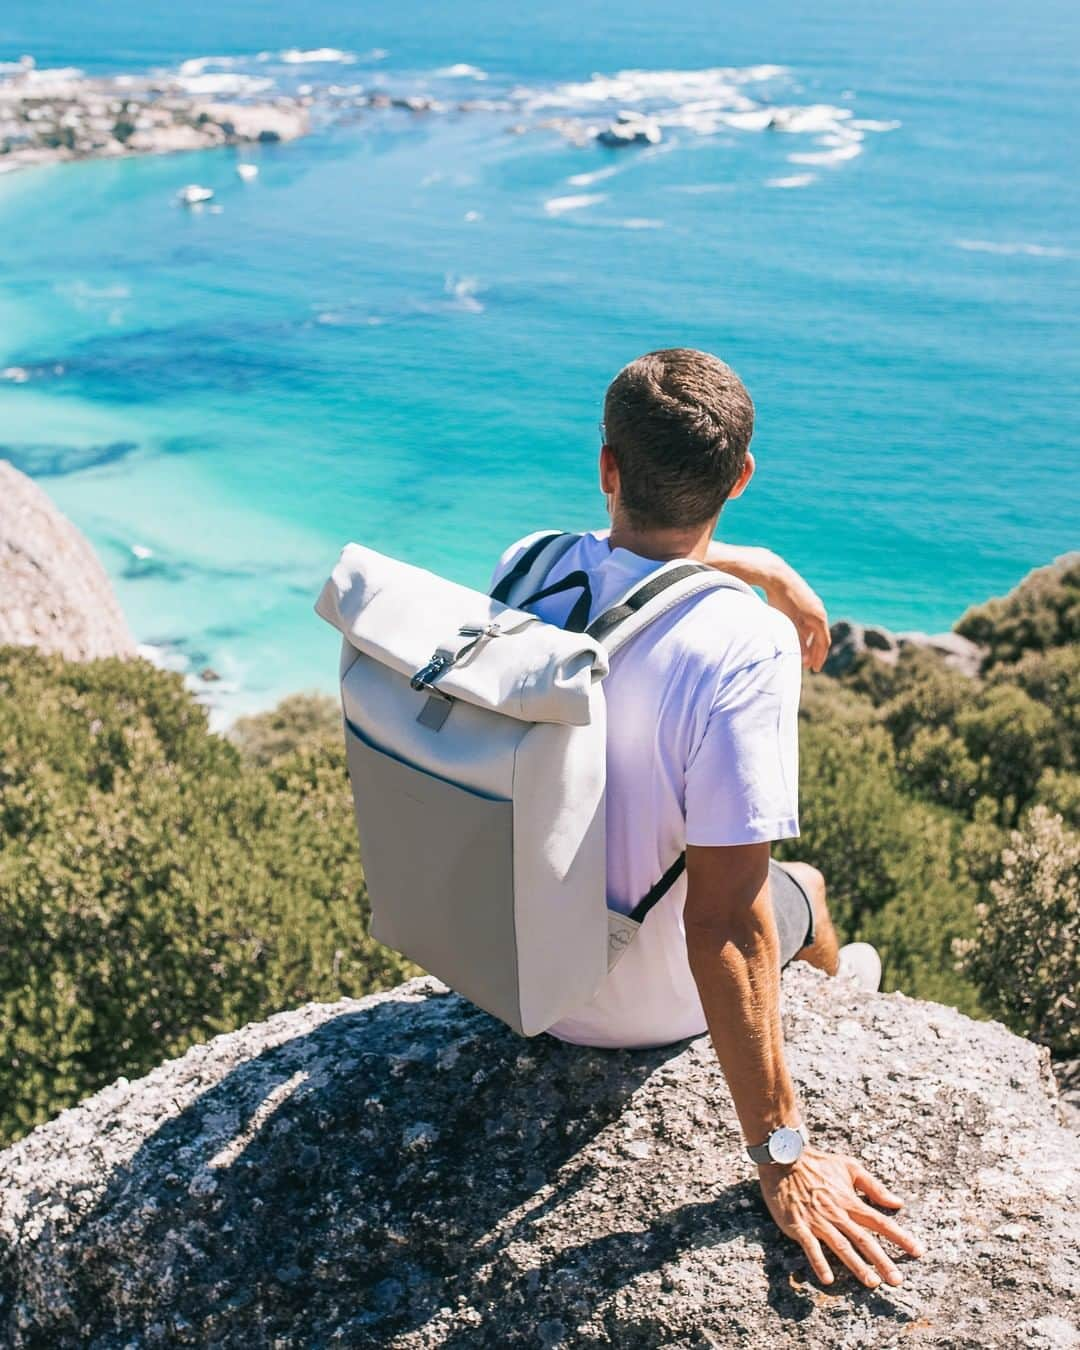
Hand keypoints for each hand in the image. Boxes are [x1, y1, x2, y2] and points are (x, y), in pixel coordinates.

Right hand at [758, 1146, 924, 1287]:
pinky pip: (810, 1246)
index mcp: (850, 1200)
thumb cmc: (817, 1163)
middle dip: (882, 1261)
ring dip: (857, 1265)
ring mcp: (818, 1220)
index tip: (918, 1252)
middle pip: (864, 1240)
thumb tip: (897, 1202)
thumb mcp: (849, 1167)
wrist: (784, 1158)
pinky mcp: (798, 1225)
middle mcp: (837, 1213)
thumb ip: (873, 1186)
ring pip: (841, 1246)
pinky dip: (819, 1262)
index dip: (900, 1237)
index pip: (880, 1221)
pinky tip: (827, 1279)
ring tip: (872, 1283)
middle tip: (897, 1281)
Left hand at [762, 565, 830, 672]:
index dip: (819, 657)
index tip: (815, 669)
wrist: (776, 575)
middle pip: (820, 636)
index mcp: (819, 618)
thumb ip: (798, 642)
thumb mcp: (790, 625)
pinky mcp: (803, 598)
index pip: (824, 643)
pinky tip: (794, 633)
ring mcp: (812, 603)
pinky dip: (804, 630)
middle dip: (814, 652)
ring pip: (813, 627)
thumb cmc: (782, 601)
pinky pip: (807, 619)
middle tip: (807, 665)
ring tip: (801, 651)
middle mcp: (819, 610)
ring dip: (808, 641)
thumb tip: (805, 659)